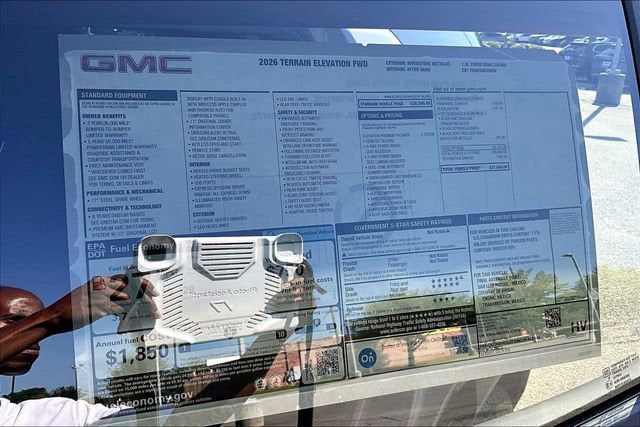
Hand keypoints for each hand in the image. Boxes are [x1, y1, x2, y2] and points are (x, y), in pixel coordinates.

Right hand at [45, 274, 159, 332]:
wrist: (54, 317)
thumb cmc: (73, 308)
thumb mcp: (91, 296)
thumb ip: (107, 296)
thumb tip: (125, 300)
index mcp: (101, 281)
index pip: (127, 278)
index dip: (143, 283)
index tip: (153, 291)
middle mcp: (102, 286)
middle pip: (131, 285)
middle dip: (147, 294)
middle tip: (157, 303)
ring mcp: (100, 296)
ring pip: (129, 299)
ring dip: (143, 306)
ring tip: (153, 313)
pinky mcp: (97, 309)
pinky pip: (119, 310)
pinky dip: (130, 315)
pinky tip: (136, 319)